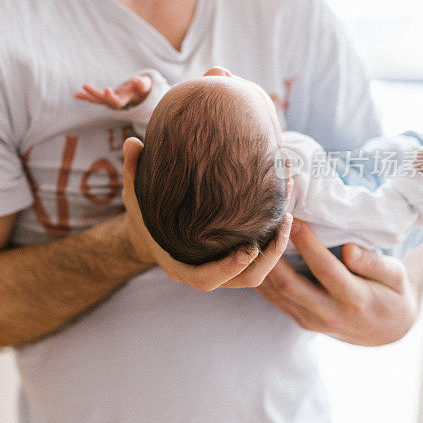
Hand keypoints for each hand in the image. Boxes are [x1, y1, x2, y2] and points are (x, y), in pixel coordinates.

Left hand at [76, 75, 151, 108]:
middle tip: (85, 85)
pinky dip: (86, 96)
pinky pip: (95, 98)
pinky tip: (77, 95)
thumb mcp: (144, 86)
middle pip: (104, 100)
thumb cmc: (142, 88)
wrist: (139, 94)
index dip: (111, 96)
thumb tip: (136, 79)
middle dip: (94, 93)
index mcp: (124, 100)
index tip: (106, 89)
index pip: (116, 101)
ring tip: (77, 94)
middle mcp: (115, 102)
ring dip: (87, 96)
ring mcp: (109, 100)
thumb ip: (142, 84)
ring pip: (97, 100)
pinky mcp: (106, 97)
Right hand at [121, 137, 292, 290]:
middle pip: (245, 279)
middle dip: (268, 257)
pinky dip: (275, 238)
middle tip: (282, 227)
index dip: (228, 269)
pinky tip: (287, 208)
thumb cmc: (143, 215)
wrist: (152, 230)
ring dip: (278, 248)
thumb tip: (131, 142)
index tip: (247, 250)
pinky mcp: (237, 256)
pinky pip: (262, 256)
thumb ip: (133, 171)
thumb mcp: (133, 194)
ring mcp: (225, 268)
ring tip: (290, 216)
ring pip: (260, 271)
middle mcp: (206, 272)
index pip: (206, 279)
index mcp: (180, 266)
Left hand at [256, 220, 418, 345]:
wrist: (385, 332)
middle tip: (264, 227)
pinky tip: (252, 257)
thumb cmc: (391, 294)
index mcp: (355, 300)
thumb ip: (374, 263)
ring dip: (261, 267)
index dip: (309, 245)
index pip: (326, 270)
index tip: (296, 220)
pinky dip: (261, 279)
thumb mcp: (395, 276)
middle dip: (273, 256)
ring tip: (253, 237)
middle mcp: (329, 314)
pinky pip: (273, 300)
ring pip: (276, 294)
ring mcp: (311, 321)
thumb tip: (348, 249)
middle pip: (290, 286)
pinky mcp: (299, 320)